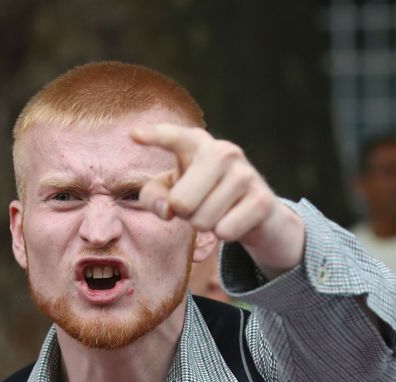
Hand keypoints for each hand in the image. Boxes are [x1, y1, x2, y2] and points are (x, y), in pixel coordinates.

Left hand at [131, 123, 304, 278]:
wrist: (256, 209)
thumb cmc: (202, 194)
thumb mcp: (171, 191)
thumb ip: (153, 197)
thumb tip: (166, 208)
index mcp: (196, 144)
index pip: (174, 138)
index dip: (155, 137)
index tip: (133, 135)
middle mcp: (223, 151)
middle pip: (180, 202)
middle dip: (184, 213)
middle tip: (198, 204)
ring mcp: (245, 173)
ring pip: (202, 221)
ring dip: (205, 224)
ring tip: (217, 210)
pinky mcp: (262, 199)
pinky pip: (224, 231)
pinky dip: (224, 233)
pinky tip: (235, 219)